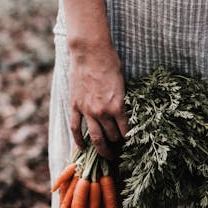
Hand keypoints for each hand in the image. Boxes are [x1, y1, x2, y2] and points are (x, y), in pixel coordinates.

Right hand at [68, 41, 127, 159]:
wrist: (90, 51)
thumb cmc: (110, 62)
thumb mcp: (123, 83)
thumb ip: (123, 100)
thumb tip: (125, 113)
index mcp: (118, 106)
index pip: (126, 131)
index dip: (129, 140)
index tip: (131, 145)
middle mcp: (103, 112)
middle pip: (111, 136)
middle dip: (117, 145)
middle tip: (120, 152)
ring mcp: (87, 110)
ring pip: (95, 137)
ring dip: (102, 149)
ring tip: (106, 156)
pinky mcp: (75, 106)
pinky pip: (76, 128)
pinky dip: (79, 140)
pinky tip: (82, 148)